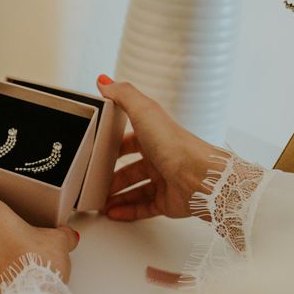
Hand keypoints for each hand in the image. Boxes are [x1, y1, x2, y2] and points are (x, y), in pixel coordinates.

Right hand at [97, 74, 222, 221]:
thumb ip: (123, 95)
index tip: (96, 151)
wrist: (200, 178)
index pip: (129, 140)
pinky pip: (144, 207)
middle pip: (130, 167)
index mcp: (155, 136)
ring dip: (116, 194)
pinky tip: (112, 212)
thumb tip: (104, 81)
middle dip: (111, 174)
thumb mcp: (144, 112)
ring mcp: (164, 181)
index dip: (113, 145)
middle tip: (94, 180)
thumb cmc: (175, 145)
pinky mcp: (167, 202)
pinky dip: (127, 211)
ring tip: (98, 200)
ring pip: (135, 188)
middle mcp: (160, 157)